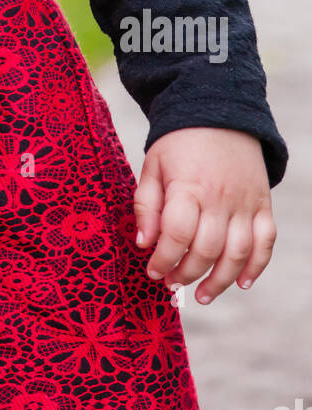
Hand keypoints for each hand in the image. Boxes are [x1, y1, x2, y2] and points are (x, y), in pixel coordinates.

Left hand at [133, 127, 275, 304]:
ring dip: (220, 280)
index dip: (163, 259)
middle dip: (186, 273)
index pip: (177, 234)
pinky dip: (256, 266)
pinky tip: (241, 283)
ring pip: (237, 253)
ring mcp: (246, 203)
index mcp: (188, 186)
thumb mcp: (153, 166)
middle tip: (172, 283)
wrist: (219, 114)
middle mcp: (220, 198)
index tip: (152, 272)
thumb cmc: (179, 143)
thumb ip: (146, 205)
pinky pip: (265, 242)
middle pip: (206, 249)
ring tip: (201, 296)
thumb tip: (143, 244)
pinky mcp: (263, 205)